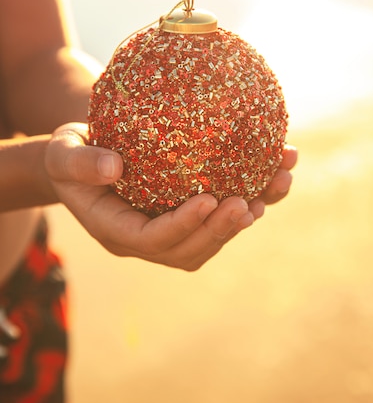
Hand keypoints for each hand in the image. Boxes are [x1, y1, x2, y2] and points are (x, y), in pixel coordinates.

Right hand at [44, 123, 295, 270]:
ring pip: (213, 237)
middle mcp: (147, 238)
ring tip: (278, 183)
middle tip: (248, 204)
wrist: (82, 157)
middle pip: (189, 249)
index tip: (208, 199)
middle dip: (221, 230)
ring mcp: (170, 228)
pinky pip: (222, 212)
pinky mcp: (186, 211)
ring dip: (248, 214)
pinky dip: (255, 195)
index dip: (182, 226)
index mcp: (116, 229)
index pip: (151, 240)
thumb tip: (114, 166)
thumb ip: (80, 162)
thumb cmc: (69, 154)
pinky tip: (279, 169)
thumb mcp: (62, 153)